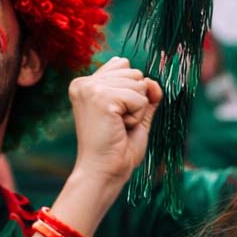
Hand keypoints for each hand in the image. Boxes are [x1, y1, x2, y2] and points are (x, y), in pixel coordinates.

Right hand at [66, 57, 162, 190]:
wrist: (105, 171)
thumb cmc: (117, 148)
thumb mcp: (135, 115)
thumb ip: (145, 95)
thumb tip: (153, 81)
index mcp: (86, 83)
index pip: (123, 64)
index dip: (132, 90)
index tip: (116, 115)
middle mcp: (84, 82)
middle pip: (134, 72)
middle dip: (136, 100)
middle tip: (118, 123)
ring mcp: (90, 88)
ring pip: (139, 84)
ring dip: (137, 110)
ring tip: (118, 126)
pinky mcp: (101, 97)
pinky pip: (139, 98)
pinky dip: (137, 116)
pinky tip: (120, 127)